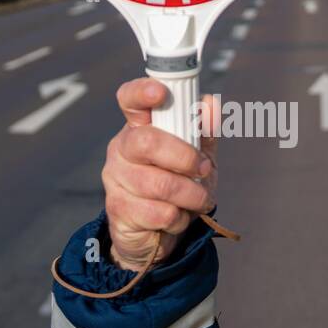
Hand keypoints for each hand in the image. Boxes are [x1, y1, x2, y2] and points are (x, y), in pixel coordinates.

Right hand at [102, 79, 219, 270]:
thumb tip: (211, 103)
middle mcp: (121, 149)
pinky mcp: (119, 210)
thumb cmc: (178, 188)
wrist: (159, 235)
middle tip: (203, 169)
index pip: (129, 100)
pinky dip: (179, 218)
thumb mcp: (198, 158)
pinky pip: (159, 213)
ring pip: (159, 184)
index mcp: (139, 128)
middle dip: (184, 157)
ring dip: (190, 195)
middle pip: (147, 141)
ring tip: (198, 200)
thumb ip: (204, 131)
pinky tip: (178, 218)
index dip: (141, 92)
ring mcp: (116, 180)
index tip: (160, 92)